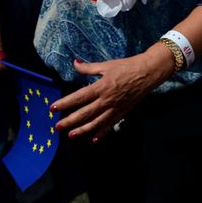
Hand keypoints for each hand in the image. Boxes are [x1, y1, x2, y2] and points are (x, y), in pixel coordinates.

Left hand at [52, 49, 172, 140]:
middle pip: (85, 113)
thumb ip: (89, 68)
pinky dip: (102, 133)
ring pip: (96, 122)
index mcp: (101, 87)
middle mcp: (107, 100)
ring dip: (83, 130)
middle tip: (57, 127)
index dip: (65, 103)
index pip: (79, 97)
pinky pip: (111, 125)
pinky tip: (94, 139)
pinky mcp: (123, 112)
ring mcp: (115, 108)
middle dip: (70, 121)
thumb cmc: (127, 66)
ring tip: (71, 135)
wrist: (148, 72)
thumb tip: (74, 63)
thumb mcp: (107, 65)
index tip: (53, 108)